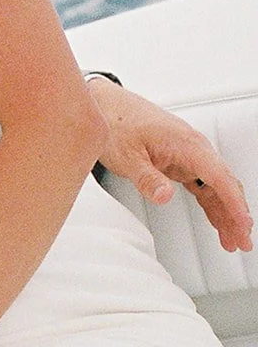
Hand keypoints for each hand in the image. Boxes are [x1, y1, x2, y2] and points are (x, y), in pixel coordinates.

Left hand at [88, 76, 252, 252]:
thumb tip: (164, 196)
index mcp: (186, 143)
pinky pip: (203, 184)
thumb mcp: (126, 154)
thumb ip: (146, 177)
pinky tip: (217, 220)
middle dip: (236, 215)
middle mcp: (193, 147)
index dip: (233, 203)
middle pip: (224, 184)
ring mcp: (188, 154)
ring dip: (226, 213)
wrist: (103, 105)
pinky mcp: (180, 160)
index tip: (242, 223)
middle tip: (242, 242)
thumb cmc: (115, 122)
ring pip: (216, 187)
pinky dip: (212, 204)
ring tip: (232, 240)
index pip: (219, 177)